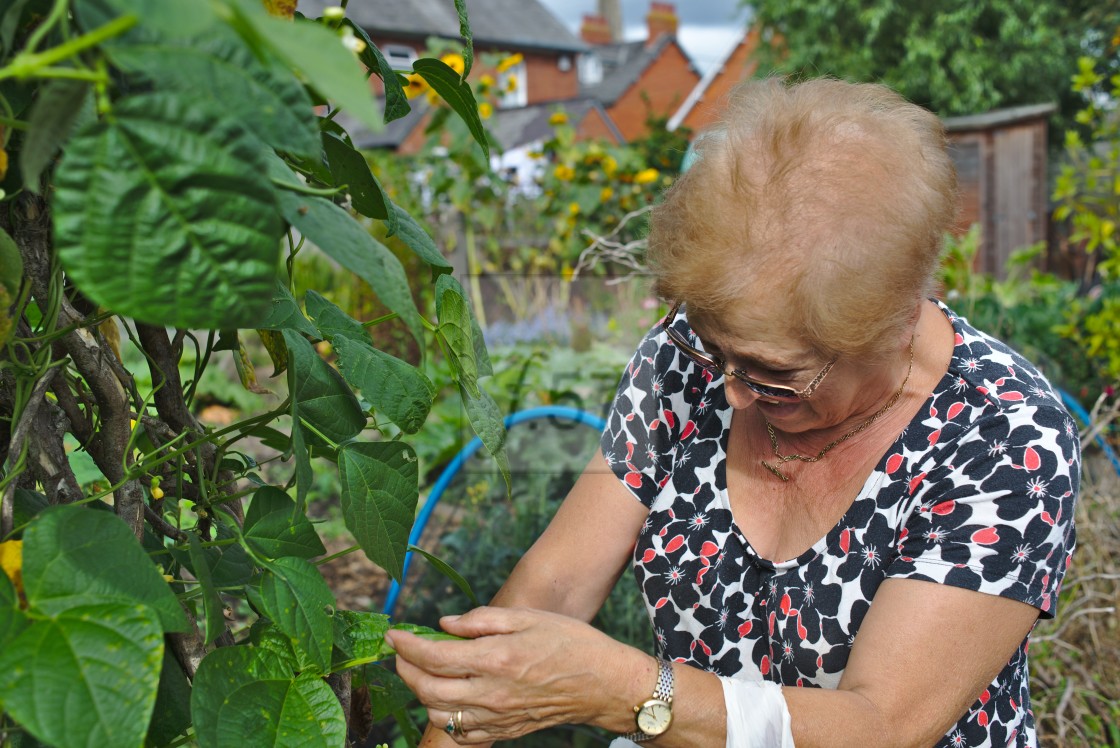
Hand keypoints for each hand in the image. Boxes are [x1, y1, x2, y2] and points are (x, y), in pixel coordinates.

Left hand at [386, 606, 646, 743]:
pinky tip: (449, 699)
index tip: (394, 634)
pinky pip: (462, 733)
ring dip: (422, 693)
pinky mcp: (505, 731)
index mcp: (495, 658)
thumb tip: (444, 624)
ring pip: (439, 714)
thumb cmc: (570, 642)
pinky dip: (446, 717)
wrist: (604, 684)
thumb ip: (481, 619)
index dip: (406, 645)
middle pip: (427, 689)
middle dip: (405, 670)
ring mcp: (497, 717)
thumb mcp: (527, 617)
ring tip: (425, 672)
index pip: (433, 656)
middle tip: (401, 652)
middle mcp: (491, 692)